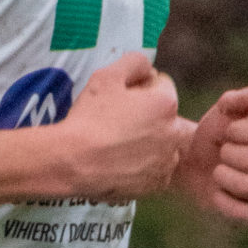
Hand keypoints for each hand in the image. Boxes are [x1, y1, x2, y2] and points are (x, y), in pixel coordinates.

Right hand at [57, 52, 188, 200]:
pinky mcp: (156, 185)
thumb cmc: (89, 118)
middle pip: (166, 116)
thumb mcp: (106, 76)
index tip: (121, 97)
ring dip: (149, 141)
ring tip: (118, 144)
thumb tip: (147, 66)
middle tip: (119, 121)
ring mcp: (166, 162)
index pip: (162, 85)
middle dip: (149, 115)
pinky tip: (120, 162)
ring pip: (163, 144)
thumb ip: (133, 62)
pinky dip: (143, 166)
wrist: (72, 162)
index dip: (140, 87)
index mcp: (166, 103)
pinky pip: (155, 170)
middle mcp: (174, 133)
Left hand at [172, 85, 247, 227]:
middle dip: (230, 154)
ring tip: (218, 170)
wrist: (193, 164)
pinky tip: (217, 192)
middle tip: (222, 152)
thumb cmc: (216, 134)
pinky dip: (223, 201)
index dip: (243, 131)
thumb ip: (246, 99)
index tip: (228, 131)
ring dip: (225, 176)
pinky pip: (245, 213)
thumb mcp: (225, 110)